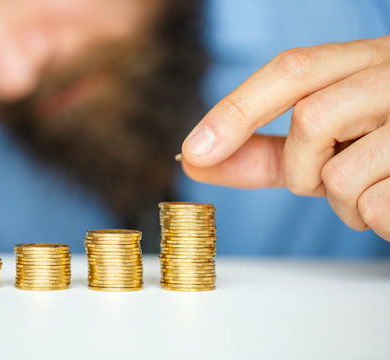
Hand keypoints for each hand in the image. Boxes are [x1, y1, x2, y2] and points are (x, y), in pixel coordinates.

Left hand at [181, 36, 389, 240]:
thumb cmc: (389, 150)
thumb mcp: (330, 139)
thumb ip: (265, 148)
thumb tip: (196, 160)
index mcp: (369, 60)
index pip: (293, 69)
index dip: (237, 110)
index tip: (192, 152)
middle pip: (311, 118)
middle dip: (302, 167)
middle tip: (323, 180)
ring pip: (341, 173)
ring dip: (342, 202)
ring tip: (373, 190)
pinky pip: (376, 207)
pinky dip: (375, 220)